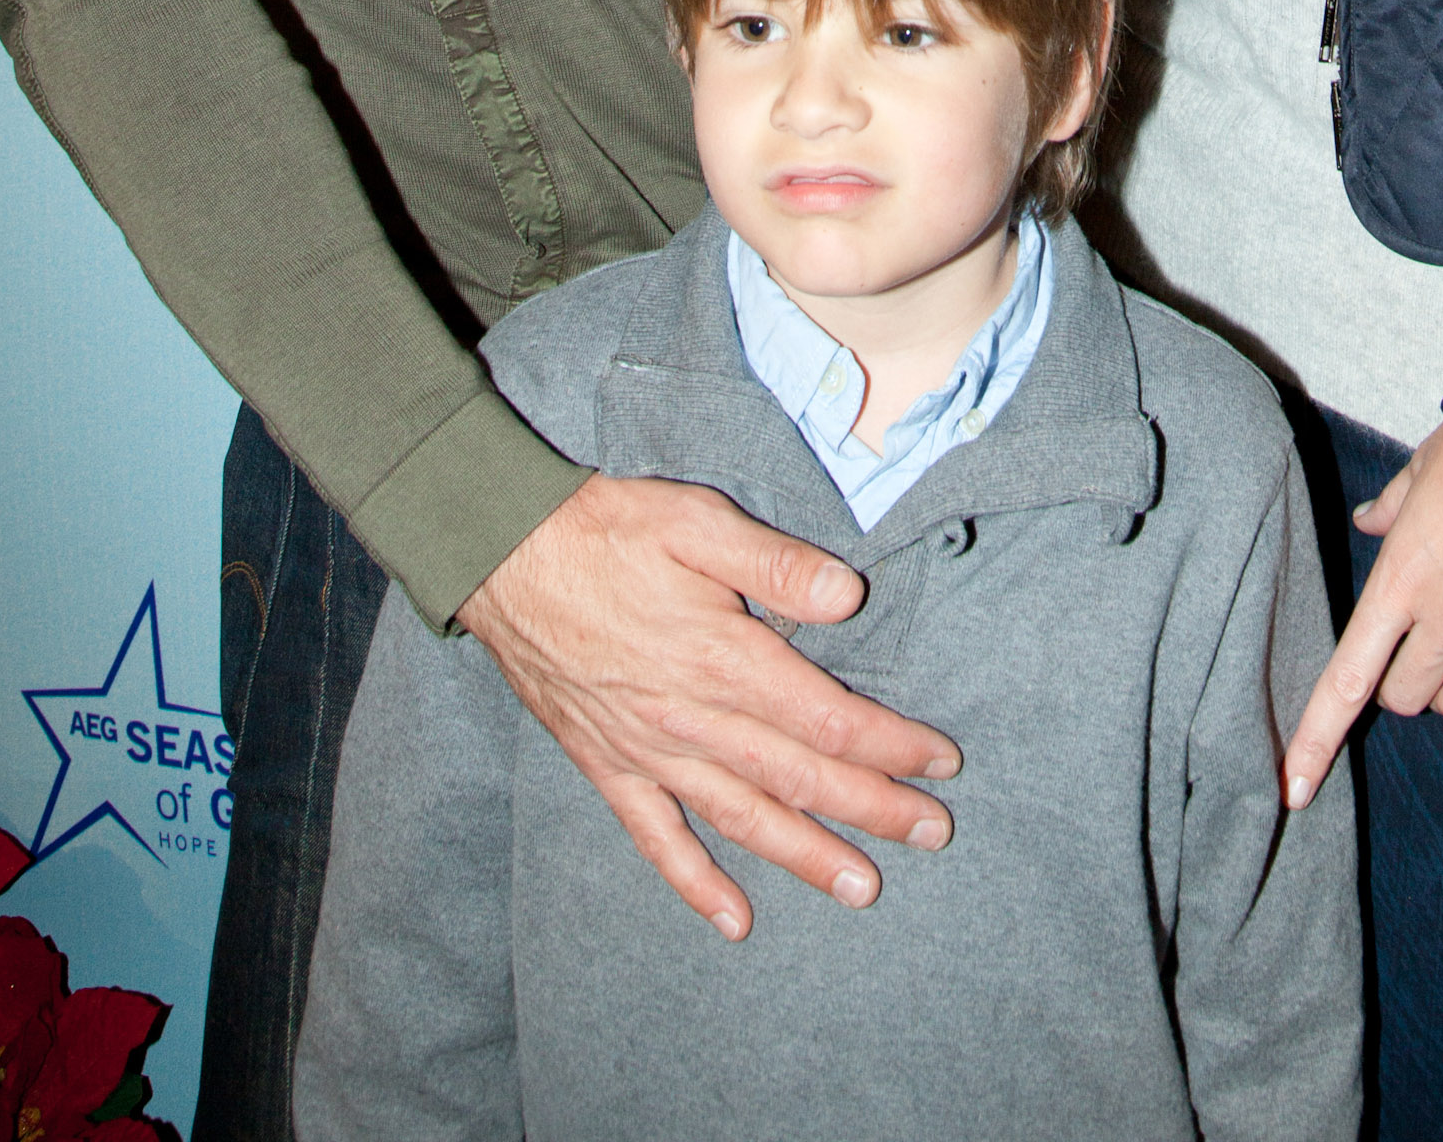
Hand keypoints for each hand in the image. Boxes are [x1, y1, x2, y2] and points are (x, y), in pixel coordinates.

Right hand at [457, 474, 960, 938]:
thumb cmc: (605, 530)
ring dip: (807, 856)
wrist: (502, 555)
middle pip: (799, 779)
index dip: (890, 746)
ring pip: (742, 819)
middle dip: (874, 809)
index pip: (827, 721)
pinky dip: (695, 883)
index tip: (940, 762)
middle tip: (933, 833)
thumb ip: (775, 564)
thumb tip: (849, 596)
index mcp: (723, 659)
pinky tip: (733, 920)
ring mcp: (647, 751)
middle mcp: (691, 720)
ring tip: (862, 888)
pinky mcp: (606, 766)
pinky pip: (657, 839)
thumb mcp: (696, 521)